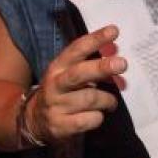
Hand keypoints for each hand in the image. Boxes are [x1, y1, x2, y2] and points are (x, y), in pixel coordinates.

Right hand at [28, 25, 125, 143]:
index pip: (76, 49)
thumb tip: (117, 56)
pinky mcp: (60, 126)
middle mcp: (55, 84)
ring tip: (111, 102)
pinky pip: (88, 120)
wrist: (35, 121)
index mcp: (58, 67)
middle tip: (122, 64)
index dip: (95, 39)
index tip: (114, 31)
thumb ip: (92, 65)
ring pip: (90, 99)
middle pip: (78, 74)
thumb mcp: (70, 74)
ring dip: (107, 100)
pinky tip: (97, 115)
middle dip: (101, 67)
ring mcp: (56, 106)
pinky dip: (98, 117)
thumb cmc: (62, 92)